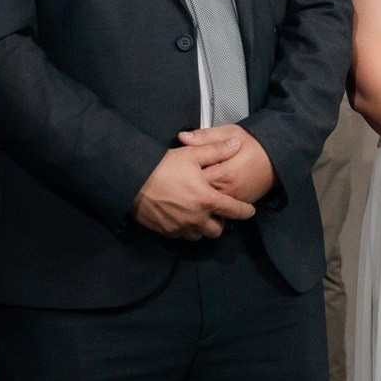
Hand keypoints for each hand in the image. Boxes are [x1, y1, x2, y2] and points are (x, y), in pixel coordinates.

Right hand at [132, 137, 256, 238]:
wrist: (131, 180)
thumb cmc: (162, 166)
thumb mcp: (191, 154)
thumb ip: (216, 151)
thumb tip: (235, 145)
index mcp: (207, 199)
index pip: (234, 211)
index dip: (245, 212)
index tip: (249, 211)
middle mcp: (196, 218)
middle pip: (217, 231)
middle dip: (221, 222)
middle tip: (217, 211)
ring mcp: (180, 227)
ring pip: (200, 236)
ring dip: (203, 228)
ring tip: (200, 215)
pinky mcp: (166, 231)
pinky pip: (182, 236)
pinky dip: (186, 230)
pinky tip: (183, 217)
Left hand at [180, 124, 275, 205]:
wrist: (278, 157)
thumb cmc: (256, 144)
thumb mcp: (230, 132)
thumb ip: (205, 136)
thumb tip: (183, 137)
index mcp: (224, 173)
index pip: (195, 179)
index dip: (183, 174)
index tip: (177, 169)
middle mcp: (229, 190)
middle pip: (199, 195)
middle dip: (188, 189)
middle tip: (179, 181)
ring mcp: (234, 199)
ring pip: (209, 205)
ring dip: (198, 199)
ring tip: (188, 191)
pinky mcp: (240, 203)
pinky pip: (221, 209)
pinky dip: (211, 205)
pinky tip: (204, 197)